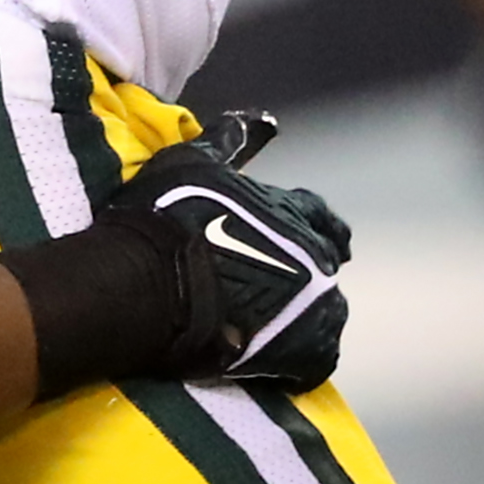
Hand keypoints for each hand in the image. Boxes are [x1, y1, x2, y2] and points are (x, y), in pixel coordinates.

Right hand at [116, 131, 353, 392]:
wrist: (154, 282)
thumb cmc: (166, 217)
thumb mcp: (192, 161)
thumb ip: (229, 141)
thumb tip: (260, 118)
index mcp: (289, 211)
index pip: (320, 215)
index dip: (318, 225)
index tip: (324, 237)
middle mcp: (311, 255)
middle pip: (327, 264)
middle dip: (312, 272)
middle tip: (292, 286)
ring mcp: (309, 303)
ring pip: (330, 313)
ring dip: (311, 316)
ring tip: (284, 328)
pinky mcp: (299, 347)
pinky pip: (318, 359)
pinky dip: (304, 362)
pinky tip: (284, 366)